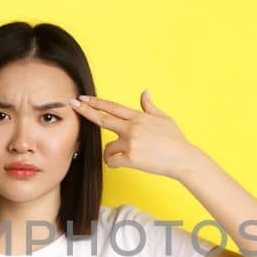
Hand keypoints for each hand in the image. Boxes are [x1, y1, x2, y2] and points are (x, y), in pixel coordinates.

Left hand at [68, 89, 207, 180]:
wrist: (183, 158)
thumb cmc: (175, 140)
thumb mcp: (164, 118)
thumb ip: (150, 106)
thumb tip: (145, 92)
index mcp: (139, 117)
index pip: (113, 107)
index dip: (96, 102)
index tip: (83, 98)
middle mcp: (132, 128)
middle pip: (102, 119)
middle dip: (86, 111)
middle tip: (73, 105)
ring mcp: (131, 143)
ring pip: (107, 147)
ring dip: (108, 153)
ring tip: (116, 157)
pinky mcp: (131, 158)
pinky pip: (112, 161)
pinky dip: (112, 163)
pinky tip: (116, 164)